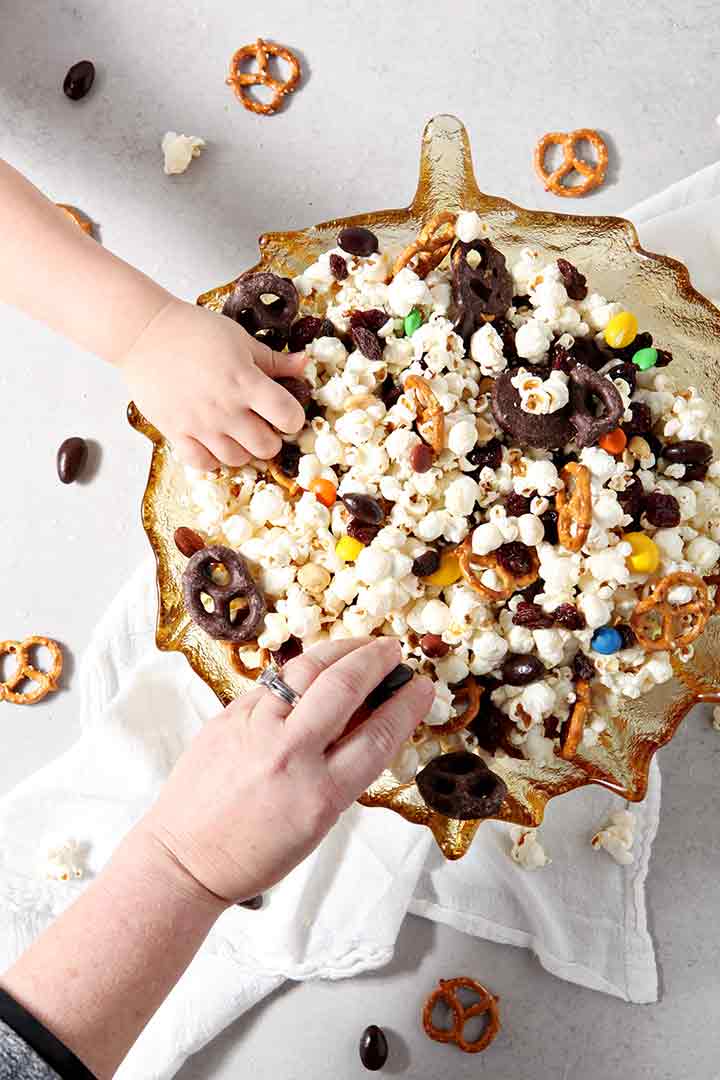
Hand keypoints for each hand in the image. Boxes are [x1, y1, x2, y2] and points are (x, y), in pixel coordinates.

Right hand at [120, 297, 307, 467]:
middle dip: (271, 438)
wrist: (145, 333)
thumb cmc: (194, 331)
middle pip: (266, 447)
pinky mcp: (176, 432)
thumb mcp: (240, 340)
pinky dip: (212, 459)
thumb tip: (304, 365)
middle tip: (262, 425)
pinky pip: (202, 464)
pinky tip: (213, 444)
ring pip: (237, 459)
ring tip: (237, 433)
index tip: (285, 412)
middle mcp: (226, 409)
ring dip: (244, 450)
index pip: (288, 416)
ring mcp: (200, 424)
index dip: (293, 417)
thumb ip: (274, 360)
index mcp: (246, 382)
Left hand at [140, 637, 432, 903]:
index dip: (407, 705)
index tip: (423, 686)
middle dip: (375, 660)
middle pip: (345, 686)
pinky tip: (315, 667)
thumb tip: (372, 716)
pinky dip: (300, 671)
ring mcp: (255, 730)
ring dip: (340, 650)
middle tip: (393, 649)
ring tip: (360, 645)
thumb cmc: (257, 852)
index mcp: (322, 794)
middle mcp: (290, 754)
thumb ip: (345, 769)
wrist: (185, 857)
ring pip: (305, 670)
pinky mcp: (228, 716)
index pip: (379, 735)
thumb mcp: (319, 822)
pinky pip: (272, 683)